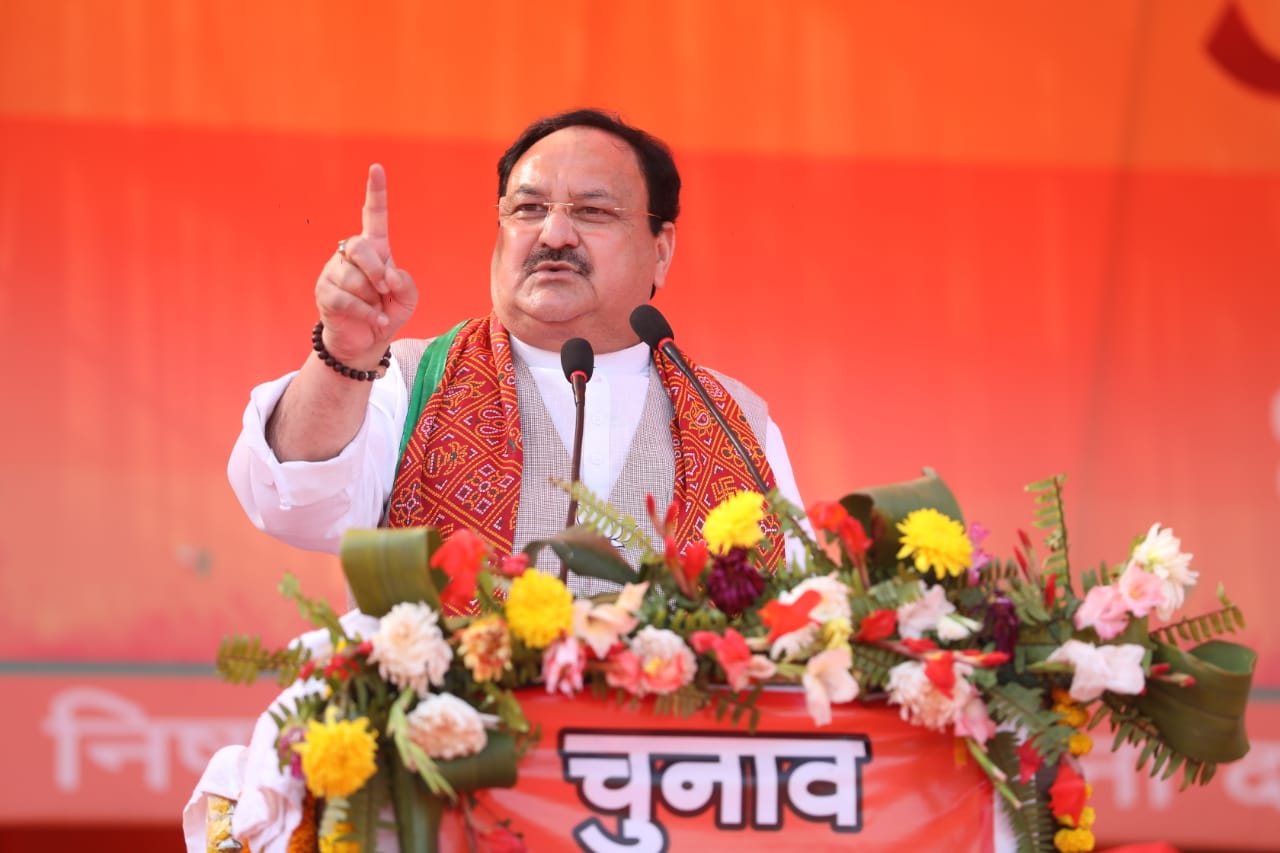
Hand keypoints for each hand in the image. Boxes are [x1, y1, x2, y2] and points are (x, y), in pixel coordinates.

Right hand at [315, 164, 417, 364]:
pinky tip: (376, 321)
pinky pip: (345, 298)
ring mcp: (334, 272)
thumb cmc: (387, 313)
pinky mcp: (324, 292)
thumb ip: (405, 283)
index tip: (377, 168)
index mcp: (374, 249)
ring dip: (371, 298)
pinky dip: (366, 313)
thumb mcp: (407, 298)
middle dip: (376, 270)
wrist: (366, 341)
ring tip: (375, 309)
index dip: (375, 192)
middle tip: (385, 290)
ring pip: (352, 277)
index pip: (373, 216)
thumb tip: (387, 275)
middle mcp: (350, 255)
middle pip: (360, 246)